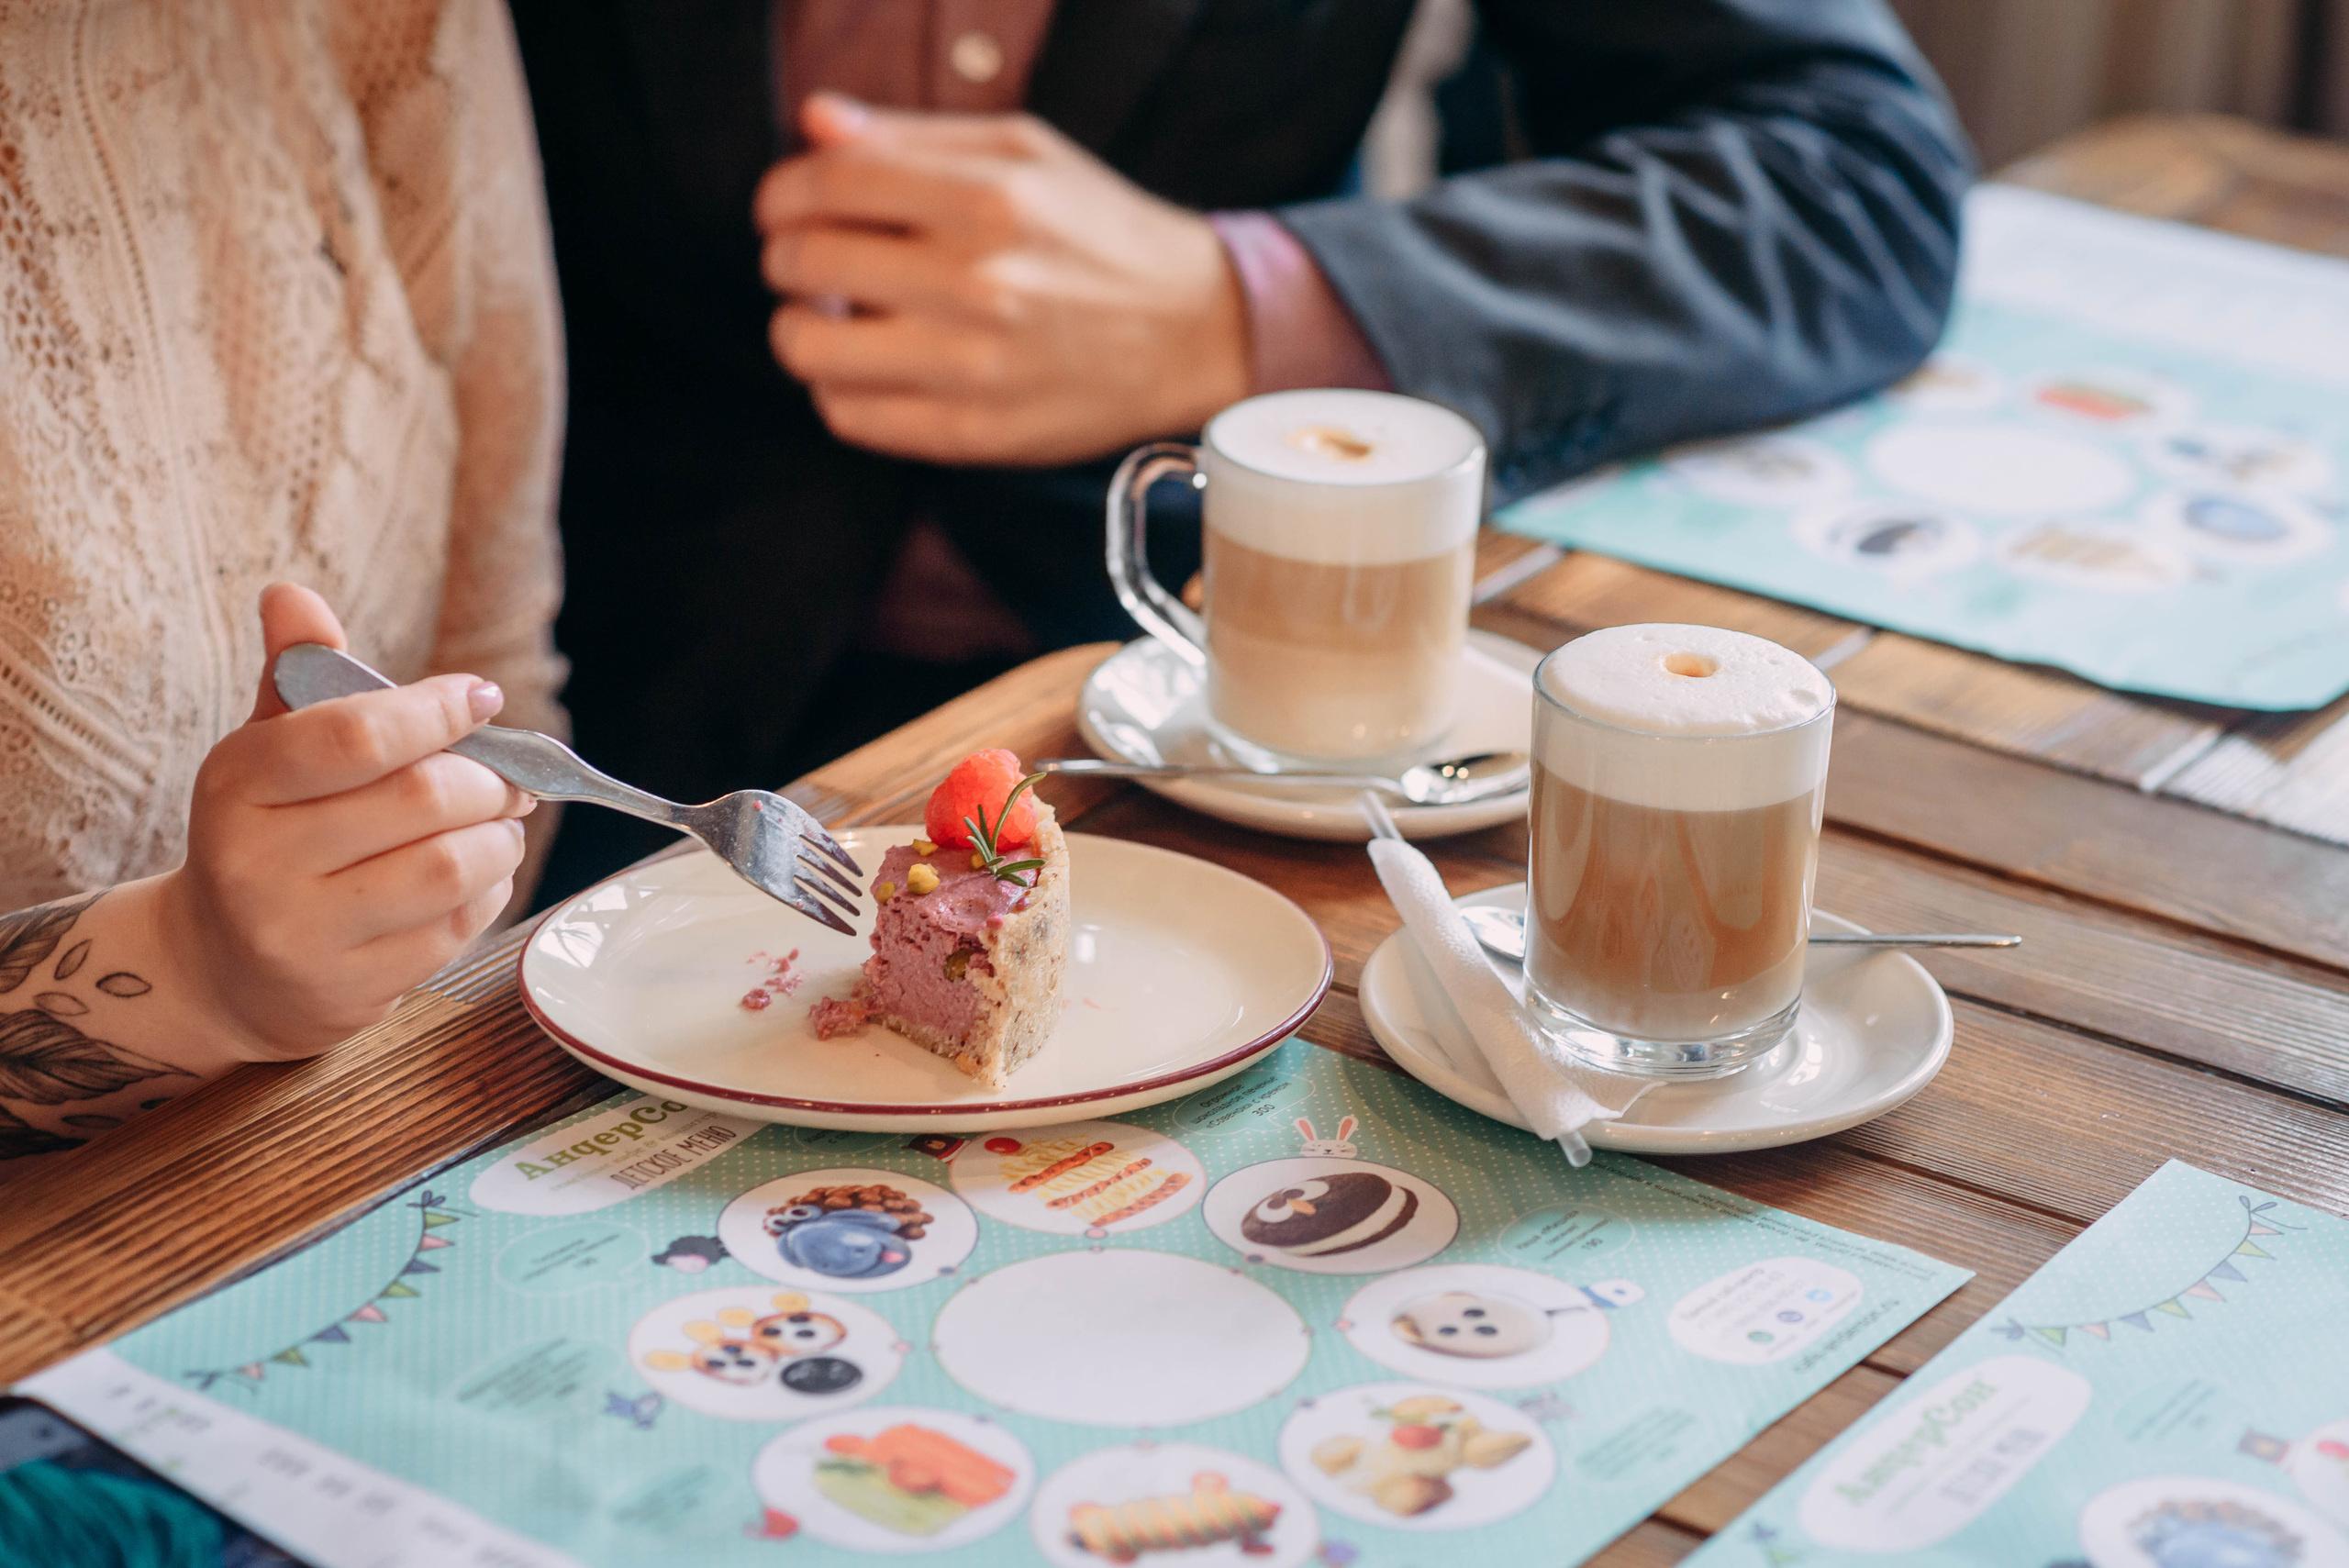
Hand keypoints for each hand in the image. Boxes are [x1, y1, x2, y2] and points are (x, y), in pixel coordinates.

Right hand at [155, 584, 534, 1059]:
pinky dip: (490, 890)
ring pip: (450, 867)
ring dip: (500, 837)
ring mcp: (303, 934)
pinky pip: (457, 927)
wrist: (221, 967)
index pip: (357, 734)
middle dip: (488, 779)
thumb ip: (297, 675)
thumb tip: (293, 593)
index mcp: (238, 784)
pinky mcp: (350, 990)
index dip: (437, 710)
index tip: (481, 700)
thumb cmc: (268, 834)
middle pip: (422, 799)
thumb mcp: (268, 753)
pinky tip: (479, 875)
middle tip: (509, 776)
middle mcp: (258, 862)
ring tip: (500, 824)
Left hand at [754, 94, 1250, 466]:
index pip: (825, 184)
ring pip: (808, 349)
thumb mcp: (1024, 152)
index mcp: (988, 199)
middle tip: (811, 260)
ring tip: (833, 316)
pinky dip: (840, 389)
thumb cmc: (1103, 233)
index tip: (786, 205)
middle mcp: (977, 283)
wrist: (1194, 332)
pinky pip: (850, 417)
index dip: (782, 192)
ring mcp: (973, 367)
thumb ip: (912, 135)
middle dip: (787, 255)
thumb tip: (814, 123)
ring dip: (800, 327)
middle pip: (803, 261)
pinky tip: (871, 367)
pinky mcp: (974, 434)